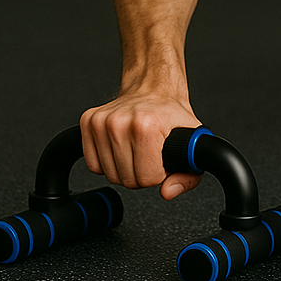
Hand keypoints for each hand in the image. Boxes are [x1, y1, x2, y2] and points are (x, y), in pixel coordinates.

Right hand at [80, 93, 202, 200]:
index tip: (162, 158)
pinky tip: (121, 147)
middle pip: (127, 180)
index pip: (147, 178)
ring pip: (109, 175)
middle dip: (142, 173)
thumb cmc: (171, 115)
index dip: (159, 173)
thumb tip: (167, 192)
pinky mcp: (88, 121)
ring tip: (137, 149)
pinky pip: (93, 165)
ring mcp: (101, 121)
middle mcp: (121, 121)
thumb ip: (188, 176)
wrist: (154, 88)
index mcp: (147, 125)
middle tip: (150, 154)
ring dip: (125, 169)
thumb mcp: (191, 143)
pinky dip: (107, 163)